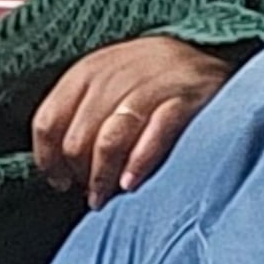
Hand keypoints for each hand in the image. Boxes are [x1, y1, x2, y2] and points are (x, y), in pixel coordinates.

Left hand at [31, 34, 237, 208]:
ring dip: (103, 176)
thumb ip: (82, 117)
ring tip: (107, 196)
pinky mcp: (185, 97)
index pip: (49, 119)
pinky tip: (131, 183)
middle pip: (78, 135)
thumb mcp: (111, 88)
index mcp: (89, 69)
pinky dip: (138, 162)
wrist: (215, 67)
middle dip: (80, 173)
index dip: (48, 158)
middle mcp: (116, 72)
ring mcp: (152, 83)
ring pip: (109, 138)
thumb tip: (56, 168)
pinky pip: (154, 133)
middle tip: (92, 193)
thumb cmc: (154, 88)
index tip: (59, 181)